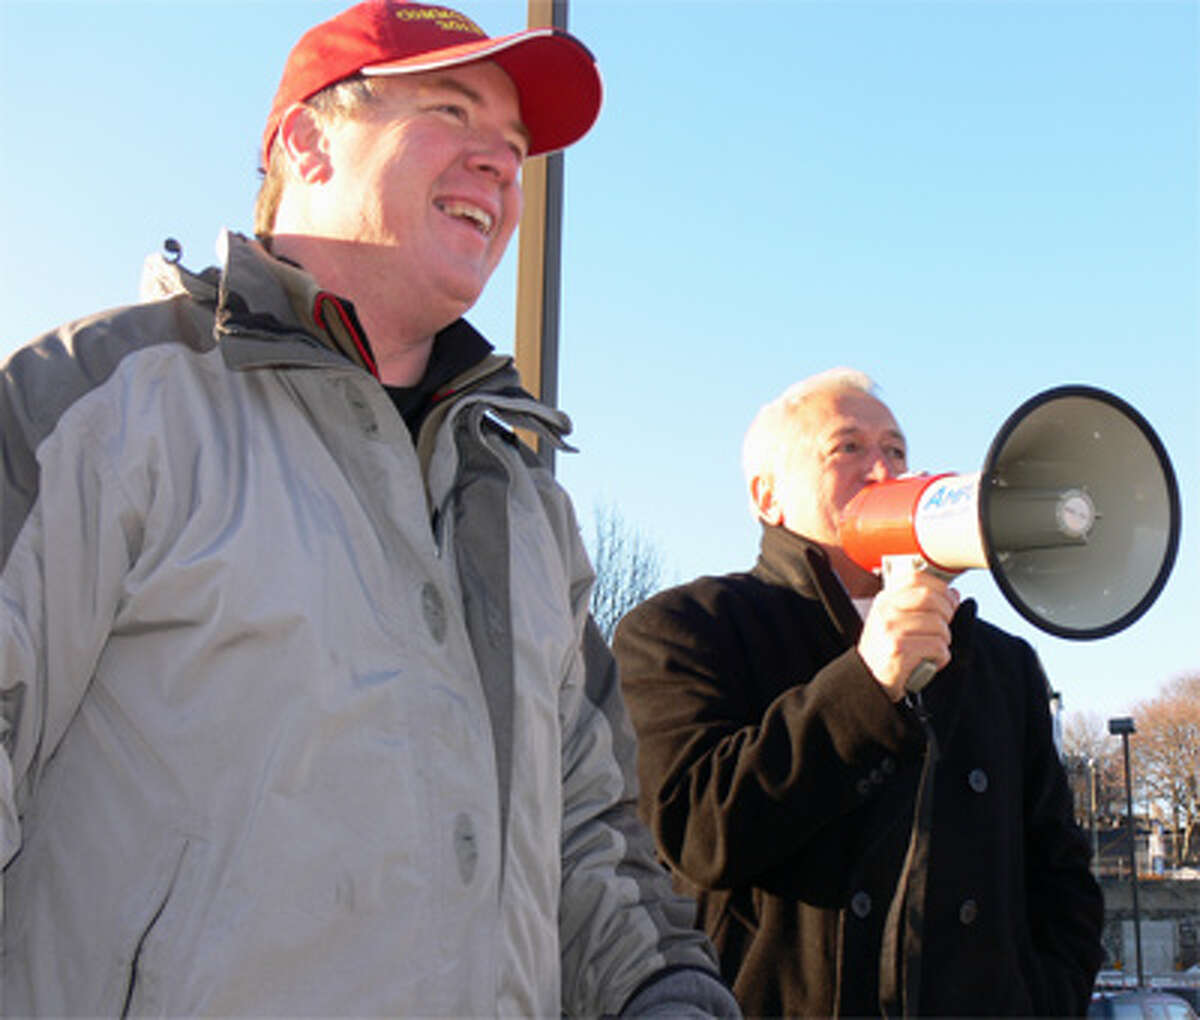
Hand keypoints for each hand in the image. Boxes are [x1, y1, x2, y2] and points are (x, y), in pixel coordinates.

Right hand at [857, 565, 959, 700]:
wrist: (867, 680)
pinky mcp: (899, 650)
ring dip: (943, 642)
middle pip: (932, 599)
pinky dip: (941, 658)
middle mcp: (885, 611)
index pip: (917, 579)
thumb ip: (918, 605)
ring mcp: (891, 630)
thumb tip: (952, 594)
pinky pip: (938, 647)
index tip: (949, 602)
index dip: (941, 589)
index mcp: (884, 600)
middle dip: (947, 615)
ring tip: (930, 650)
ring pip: (939, 626)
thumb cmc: (885, 651)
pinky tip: (929, 661)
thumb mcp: (894, 620)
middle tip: (942, 630)